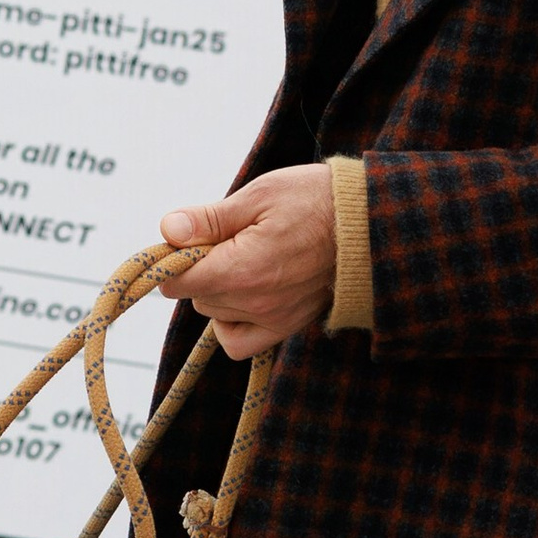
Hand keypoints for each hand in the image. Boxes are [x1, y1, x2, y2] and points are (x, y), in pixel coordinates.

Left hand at [161, 165, 337, 356]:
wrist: (370, 223)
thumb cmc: (315, 200)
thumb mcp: (259, 196)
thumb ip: (208, 219)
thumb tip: (167, 231)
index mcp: (241, 270)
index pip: (177, 281)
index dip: (173, 258)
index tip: (189, 239)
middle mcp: (254, 304)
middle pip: (196, 297)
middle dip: (201, 269)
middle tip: (230, 239)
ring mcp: (273, 320)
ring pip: (216, 315)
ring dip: (219, 292)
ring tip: (247, 259)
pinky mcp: (287, 327)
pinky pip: (240, 341)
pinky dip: (233, 322)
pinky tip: (245, 294)